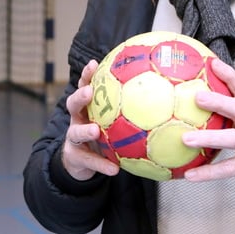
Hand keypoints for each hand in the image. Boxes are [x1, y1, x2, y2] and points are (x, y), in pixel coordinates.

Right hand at [62, 60, 119, 180]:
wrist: (81, 162)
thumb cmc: (102, 135)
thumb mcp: (112, 121)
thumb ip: (129, 109)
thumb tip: (160, 93)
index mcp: (87, 108)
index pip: (85, 87)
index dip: (87, 75)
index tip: (94, 64)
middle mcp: (77, 119)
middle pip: (73, 104)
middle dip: (80, 96)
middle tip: (89, 92)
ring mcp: (74, 138)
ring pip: (75, 132)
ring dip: (85, 131)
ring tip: (95, 131)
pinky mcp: (75, 157)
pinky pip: (89, 161)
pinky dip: (102, 165)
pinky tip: (114, 169)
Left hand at [181, 59, 234, 191]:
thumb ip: (230, 110)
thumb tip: (196, 95)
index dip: (229, 75)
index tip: (212, 63)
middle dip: (219, 102)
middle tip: (197, 97)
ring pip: (232, 139)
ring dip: (208, 138)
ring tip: (185, 139)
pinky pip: (228, 169)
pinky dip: (208, 173)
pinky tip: (190, 175)